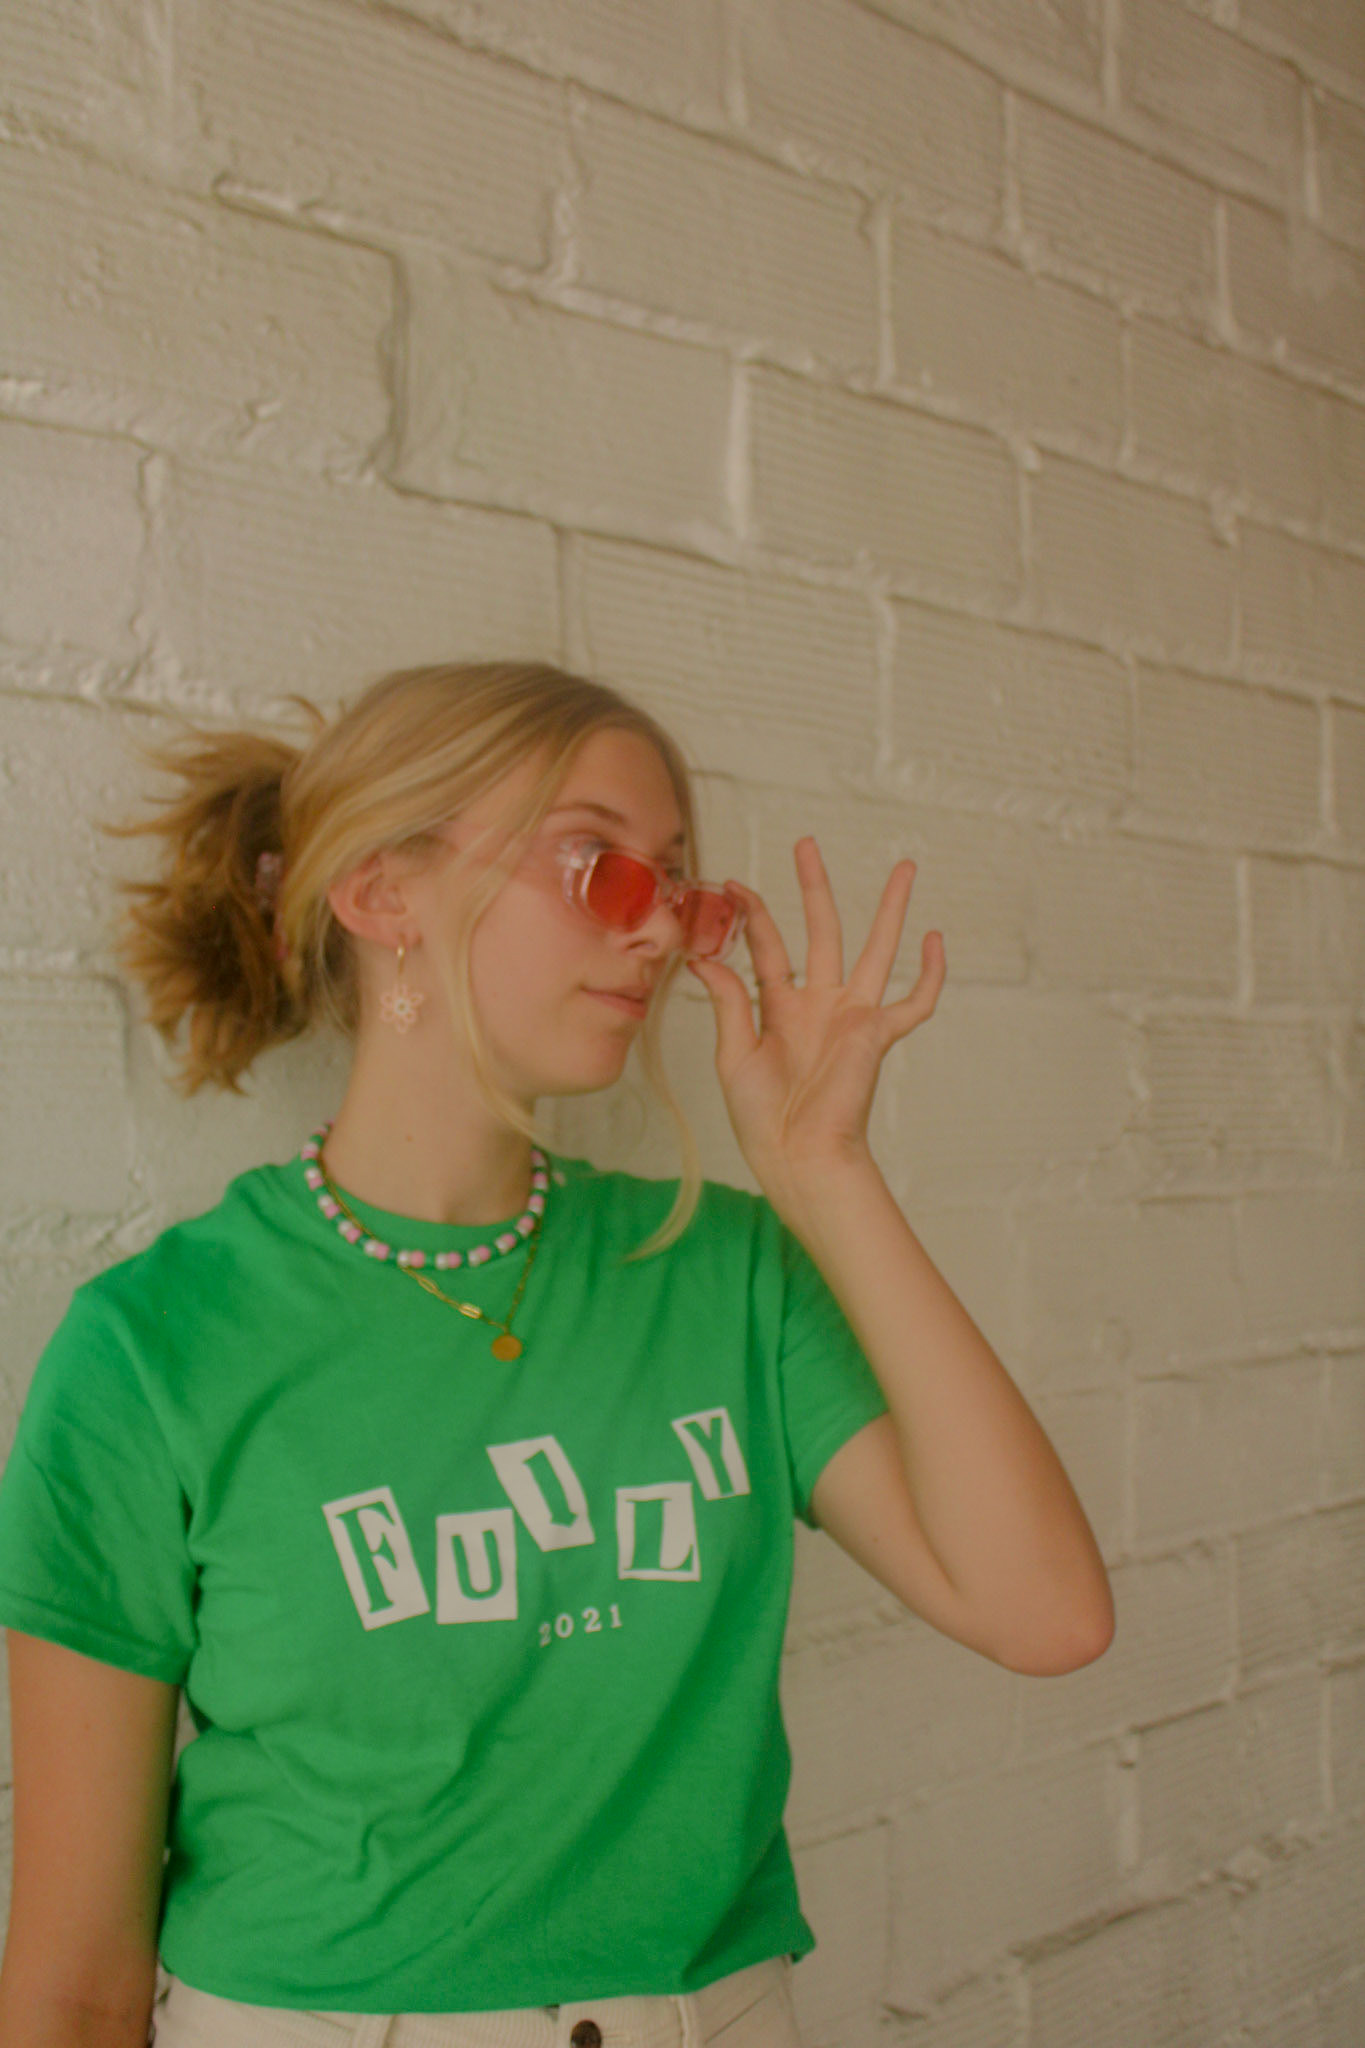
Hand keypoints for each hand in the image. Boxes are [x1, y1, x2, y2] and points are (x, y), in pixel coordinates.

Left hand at [685, 837, 945, 1189]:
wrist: (797, 1156)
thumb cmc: (762, 1118)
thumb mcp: (733, 1055)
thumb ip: (728, 1003)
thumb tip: (704, 958)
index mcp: (780, 1009)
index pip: (768, 947)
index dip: (753, 915)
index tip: (734, 885)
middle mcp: (819, 1004)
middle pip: (822, 930)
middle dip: (814, 887)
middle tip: (807, 843)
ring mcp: (851, 1016)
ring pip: (875, 950)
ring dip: (889, 909)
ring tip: (903, 869)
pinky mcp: (876, 1035)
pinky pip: (913, 1002)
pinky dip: (929, 975)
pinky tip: (935, 941)